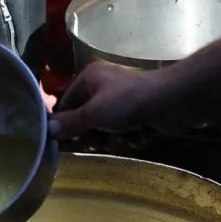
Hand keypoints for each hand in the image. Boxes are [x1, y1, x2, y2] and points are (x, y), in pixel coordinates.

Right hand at [49, 63, 200, 138]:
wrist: (173, 101)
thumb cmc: (129, 102)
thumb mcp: (94, 113)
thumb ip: (70, 123)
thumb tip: (47, 130)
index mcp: (89, 79)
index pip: (66, 103)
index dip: (66, 123)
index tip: (66, 142)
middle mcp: (104, 87)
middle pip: (86, 120)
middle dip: (95, 135)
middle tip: (99, 141)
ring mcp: (123, 101)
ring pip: (107, 130)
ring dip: (115, 138)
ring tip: (125, 136)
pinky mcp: (140, 114)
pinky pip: (126, 132)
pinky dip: (133, 136)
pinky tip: (142, 134)